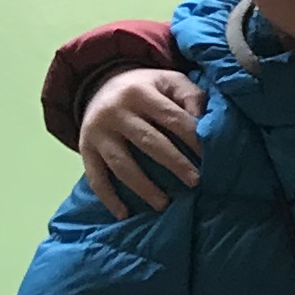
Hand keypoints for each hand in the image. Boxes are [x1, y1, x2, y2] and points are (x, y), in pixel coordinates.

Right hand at [82, 65, 204, 219]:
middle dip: (174, 164)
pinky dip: (109, 197)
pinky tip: (124, 214)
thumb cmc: (146, 88)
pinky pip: (95, 177)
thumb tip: (204, 123)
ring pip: (122, 164)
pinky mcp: (85, 149)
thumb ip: (189, 96)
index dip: (192, 138)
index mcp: (140, 92)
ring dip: (143, 187)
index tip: (209, 157)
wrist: (99, 84)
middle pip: (149, 142)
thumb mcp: (168, 81)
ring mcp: (98, 132)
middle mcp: (116, 111)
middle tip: (195, 182)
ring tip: (164, 204)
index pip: (171, 117)